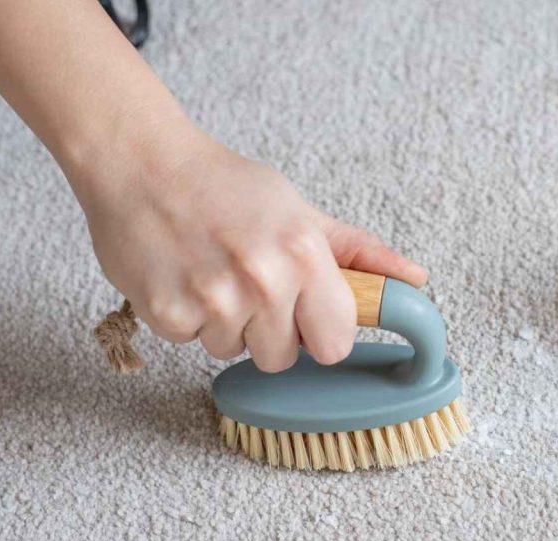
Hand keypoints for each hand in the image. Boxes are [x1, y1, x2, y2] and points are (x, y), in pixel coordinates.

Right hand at [76, 122, 426, 372]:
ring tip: (211, 272)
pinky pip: (190, 342)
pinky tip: (182, 275)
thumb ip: (359, 254)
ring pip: (233, 351)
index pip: (335, 345)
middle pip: (282, 358)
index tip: (303, 312)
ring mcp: (214, 299)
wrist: (142, 164)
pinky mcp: (167, 312)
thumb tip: (415, 280)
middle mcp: (264, 279)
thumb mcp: (301, 212)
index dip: (318, 332)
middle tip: (248, 284)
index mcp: (305, 254)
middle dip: (268, 330)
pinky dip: (184, 316)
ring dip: (224, 323)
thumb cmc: (225, 187)